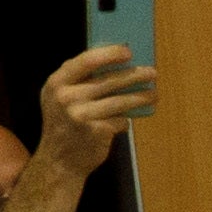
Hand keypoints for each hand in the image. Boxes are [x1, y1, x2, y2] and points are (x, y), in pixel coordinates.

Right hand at [31, 43, 154, 166]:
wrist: (59, 160)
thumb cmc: (65, 124)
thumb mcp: (59, 98)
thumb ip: (78, 82)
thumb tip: (116, 65)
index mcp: (57, 83)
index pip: (86, 61)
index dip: (109, 54)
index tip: (128, 51)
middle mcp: (67, 97)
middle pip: (109, 81)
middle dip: (134, 75)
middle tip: (152, 72)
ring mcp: (81, 114)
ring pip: (120, 101)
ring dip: (141, 97)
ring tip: (154, 94)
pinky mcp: (96, 131)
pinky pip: (121, 120)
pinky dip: (125, 120)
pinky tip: (126, 120)